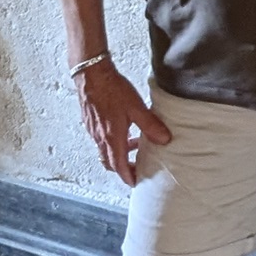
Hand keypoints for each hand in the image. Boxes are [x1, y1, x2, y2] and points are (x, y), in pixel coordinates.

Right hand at [75, 60, 167, 186]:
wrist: (91, 73)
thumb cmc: (112, 89)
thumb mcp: (137, 108)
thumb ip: (151, 125)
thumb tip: (165, 139)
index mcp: (112, 138)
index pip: (119, 166)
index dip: (127, 176)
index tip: (135, 182)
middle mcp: (100, 138)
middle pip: (110, 162)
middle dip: (123, 168)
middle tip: (136, 167)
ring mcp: (93, 130)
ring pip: (105, 150)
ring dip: (119, 152)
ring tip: (135, 145)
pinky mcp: (90, 121)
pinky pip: (101, 139)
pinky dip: (112, 141)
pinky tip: (123, 128)